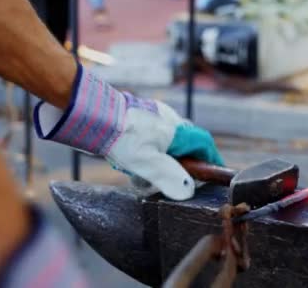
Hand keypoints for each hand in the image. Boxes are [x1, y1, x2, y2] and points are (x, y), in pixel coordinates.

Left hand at [34, 63, 223, 199]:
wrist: (93, 115)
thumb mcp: (147, 165)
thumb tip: (188, 192)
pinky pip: (149, 137)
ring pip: (165, 142)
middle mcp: (169, 120)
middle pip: (185, 143)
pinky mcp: (137, 115)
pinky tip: (128, 161)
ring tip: (141, 175)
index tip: (214, 170)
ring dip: (158, 160)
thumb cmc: (122, 138)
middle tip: (172, 179)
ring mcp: (153, 115)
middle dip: (180, 163)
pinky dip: (144, 151)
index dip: (211, 158)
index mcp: (178, 130)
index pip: (204, 143)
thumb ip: (169, 179)